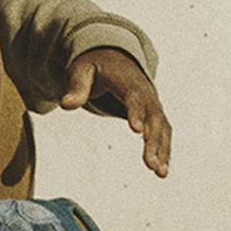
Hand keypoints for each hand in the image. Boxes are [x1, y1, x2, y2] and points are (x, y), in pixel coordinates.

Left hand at [61, 47, 171, 177]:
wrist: (114, 57)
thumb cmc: (95, 65)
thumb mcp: (82, 70)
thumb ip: (76, 87)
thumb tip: (66, 104)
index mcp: (128, 81)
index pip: (135, 97)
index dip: (137, 112)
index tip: (136, 130)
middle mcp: (146, 93)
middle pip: (153, 117)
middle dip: (153, 141)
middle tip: (149, 163)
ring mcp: (152, 105)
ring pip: (162, 128)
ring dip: (162, 150)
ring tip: (159, 173)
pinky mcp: (154, 116)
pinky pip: (163, 133)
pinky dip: (164, 151)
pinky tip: (162, 172)